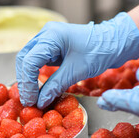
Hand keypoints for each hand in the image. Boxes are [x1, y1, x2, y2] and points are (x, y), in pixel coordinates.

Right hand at [16, 12, 138, 107]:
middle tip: (29, 101)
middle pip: (24, 59)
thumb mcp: (76, 71)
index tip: (31, 100)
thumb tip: (39, 102)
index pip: (29, 61)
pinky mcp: (52, 47)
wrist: (114, 43)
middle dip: (25, 81)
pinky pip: (38, 61)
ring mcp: (48, 39)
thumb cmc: (99, 52)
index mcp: (51, 36)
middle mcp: (46, 34)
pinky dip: (36, 75)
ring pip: (29, 60)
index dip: (27, 83)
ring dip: (29, 79)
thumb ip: (55, 86)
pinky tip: (38, 89)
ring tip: (33, 97)